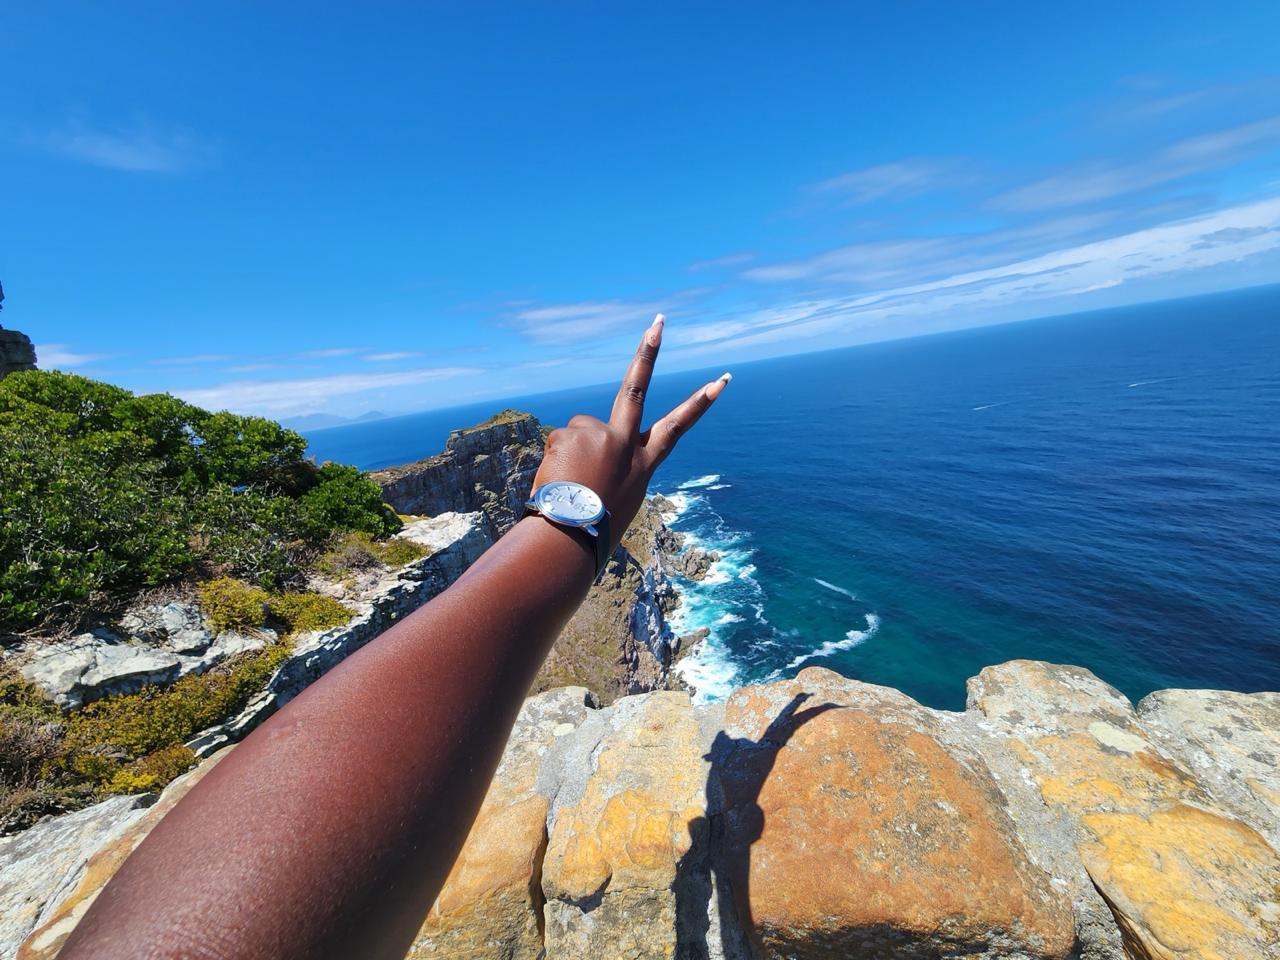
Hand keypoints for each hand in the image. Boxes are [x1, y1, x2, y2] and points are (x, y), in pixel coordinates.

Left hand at [531, 314, 730, 548]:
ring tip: (570, 482)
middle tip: (659, 321)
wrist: (568, 537)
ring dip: (573, 453)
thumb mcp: (619, 498)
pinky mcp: (570, 433)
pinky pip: (559, 439)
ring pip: (582, 431)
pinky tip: (557, 478)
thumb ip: (616, 466)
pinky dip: (555, 459)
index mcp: (643, 464)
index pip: (676, 427)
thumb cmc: (594, 529)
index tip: (720, 381)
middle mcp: (624, 443)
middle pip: (636, 388)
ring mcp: (598, 435)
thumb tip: (594, 449)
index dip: (699, 404)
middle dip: (649, 353)